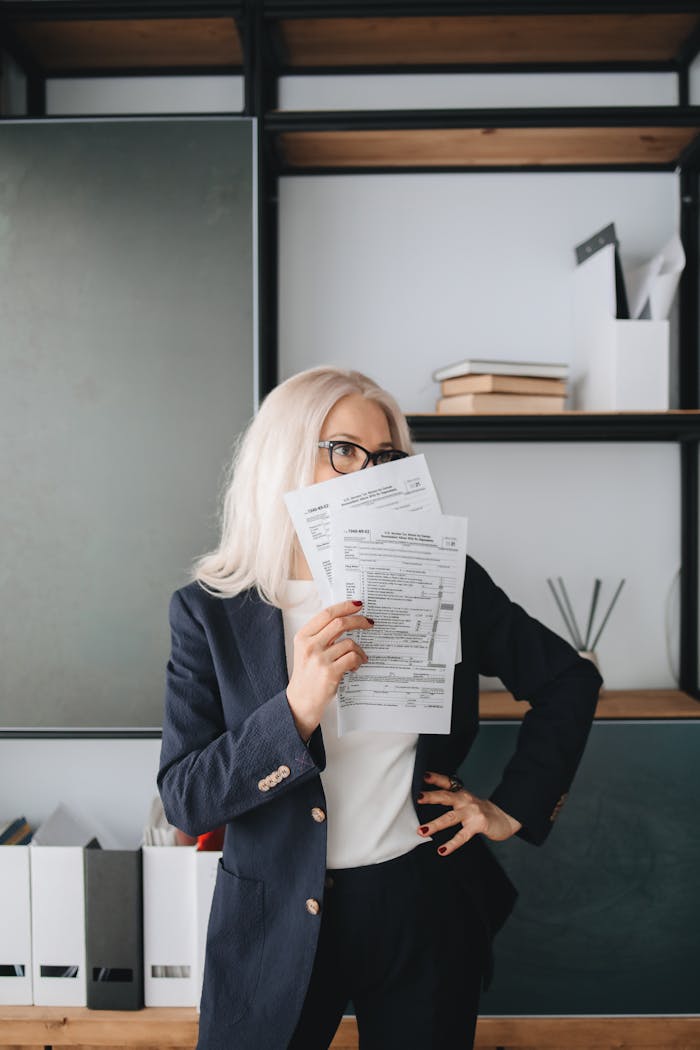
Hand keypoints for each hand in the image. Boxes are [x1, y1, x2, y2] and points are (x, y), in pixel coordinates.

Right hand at [286, 598, 373, 740]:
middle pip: (340, 623)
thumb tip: (345, 619)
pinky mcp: (330, 673)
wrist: (301, 701)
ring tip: (360, 657)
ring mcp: (319, 659)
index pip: (326, 614)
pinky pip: (352, 658)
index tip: (357, 605)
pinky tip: (355, 666)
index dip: (344, 606)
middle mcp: (309, 645)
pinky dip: (358, 660)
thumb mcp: (307, 650)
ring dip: (359, 649)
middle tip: (369, 623)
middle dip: (358, 621)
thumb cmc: (307, 674)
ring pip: (349, 643)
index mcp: (303, 636)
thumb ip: (321, 635)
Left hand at [416, 770, 521, 855]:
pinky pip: (462, 836)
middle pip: (446, 796)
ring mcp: (472, 812)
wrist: (506, 817)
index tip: (422, 775)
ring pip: (450, 818)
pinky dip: (451, 844)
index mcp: (461, 793)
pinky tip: (442, 850)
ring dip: (435, 824)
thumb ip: (452, 798)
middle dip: (431, 796)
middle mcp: (466, 800)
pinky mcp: (478, 825)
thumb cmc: (481, 811)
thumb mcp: (467, 800)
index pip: (447, 782)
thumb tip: (428, 799)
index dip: (435, 778)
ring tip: (422, 831)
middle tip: (417, 797)